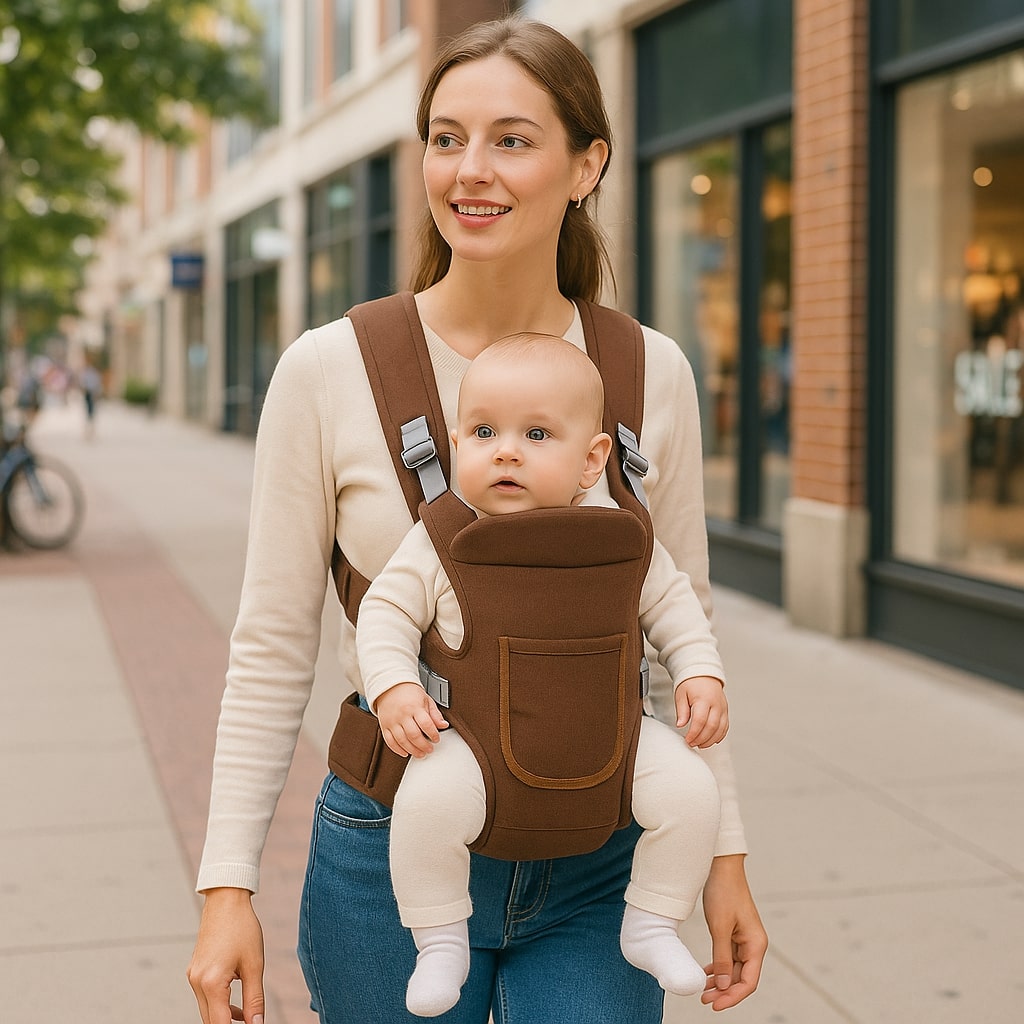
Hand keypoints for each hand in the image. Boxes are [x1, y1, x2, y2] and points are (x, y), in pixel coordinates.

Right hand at [187, 887, 264, 1023]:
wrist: (226, 900)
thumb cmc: (242, 928)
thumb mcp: (254, 965)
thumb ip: (254, 999)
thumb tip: (256, 1023)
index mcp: (211, 982)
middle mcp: (197, 982)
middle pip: (210, 1020)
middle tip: (249, 1023)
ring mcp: (193, 976)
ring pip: (207, 1010)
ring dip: (224, 1017)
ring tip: (246, 1016)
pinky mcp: (194, 971)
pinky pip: (205, 996)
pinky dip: (219, 1003)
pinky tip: (235, 1002)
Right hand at [375, 681, 448, 757]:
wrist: (391, 686)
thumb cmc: (410, 693)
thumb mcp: (426, 699)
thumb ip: (435, 714)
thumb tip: (444, 725)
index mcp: (414, 707)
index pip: (426, 724)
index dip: (433, 734)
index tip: (437, 739)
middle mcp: (402, 715)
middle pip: (414, 735)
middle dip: (424, 745)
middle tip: (430, 749)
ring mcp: (392, 721)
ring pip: (402, 741)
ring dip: (413, 750)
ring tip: (421, 753)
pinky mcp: (384, 726)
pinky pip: (390, 741)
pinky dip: (398, 750)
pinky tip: (406, 753)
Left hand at [674, 675, 728, 747]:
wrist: (704, 674)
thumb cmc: (691, 684)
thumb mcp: (681, 695)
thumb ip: (681, 711)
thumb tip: (680, 725)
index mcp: (704, 699)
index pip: (700, 721)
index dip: (694, 733)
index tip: (687, 740)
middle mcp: (716, 704)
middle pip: (712, 727)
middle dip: (701, 739)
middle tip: (692, 743)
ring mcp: (723, 708)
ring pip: (720, 729)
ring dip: (710, 740)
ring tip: (700, 744)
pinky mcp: (726, 711)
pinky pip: (725, 727)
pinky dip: (719, 736)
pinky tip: (710, 740)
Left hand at [700, 855, 767, 1009]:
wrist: (722, 866)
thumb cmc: (723, 892)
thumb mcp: (720, 927)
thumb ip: (722, 958)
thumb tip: (723, 986)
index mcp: (756, 944)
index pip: (748, 982)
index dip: (732, 997)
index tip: (714, 1005)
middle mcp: (754, 944)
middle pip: (741, 978)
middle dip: (724, 991)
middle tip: (704, 999)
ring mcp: (744, 939)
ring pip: (734, 969)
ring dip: (720, 981)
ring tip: (702, 990)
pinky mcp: (735, 933)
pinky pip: (729, 957)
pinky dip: (719, 967)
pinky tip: (706, 972)